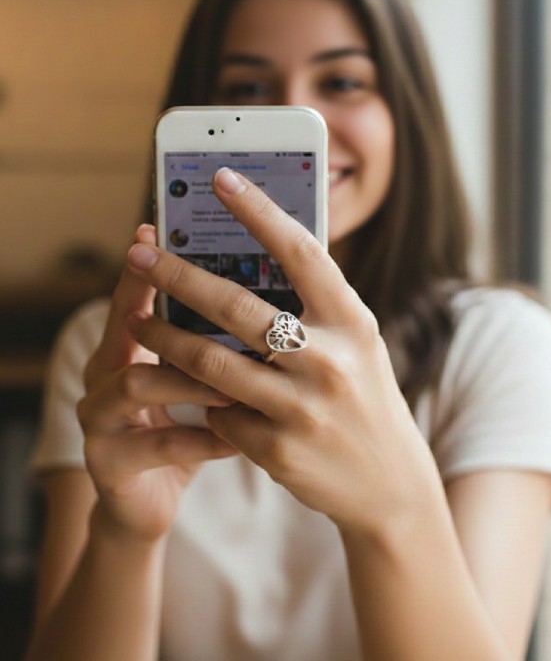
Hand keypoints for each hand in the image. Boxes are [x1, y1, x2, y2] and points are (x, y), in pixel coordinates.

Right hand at [77, 224, 236, 541]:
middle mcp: (102, 371)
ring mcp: (98, 418)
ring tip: (235, 379)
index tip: (157, 229)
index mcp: (125, 342)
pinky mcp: (109, 463)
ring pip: (138, 382)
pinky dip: (203, 438)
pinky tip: (236, 436)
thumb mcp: (198, 375)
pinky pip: (159, 444)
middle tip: (205, 286)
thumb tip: (272, 285)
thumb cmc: (186, 425)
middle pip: (127, 324)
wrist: (149, 501)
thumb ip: (215, 337)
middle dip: (163, 300)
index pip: (135, 291)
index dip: (147, 261)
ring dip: (191, 378)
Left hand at [126, 171, 438, 536]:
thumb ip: (312, 307)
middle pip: (237, 306)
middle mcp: (330, 359)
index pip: (300, 251)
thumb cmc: (363, 394)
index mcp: (351, 320)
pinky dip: (202, 399)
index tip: (220, 178)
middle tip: (139, 254)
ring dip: (166, 339)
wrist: (389, 483)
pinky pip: (220, 413)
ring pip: (212, 363)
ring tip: (137, 322)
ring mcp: (303, 408)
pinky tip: (193, 392)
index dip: (259, 211)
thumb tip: (249, 260)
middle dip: (178, 276)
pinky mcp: (279, 450)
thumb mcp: (354, 342)